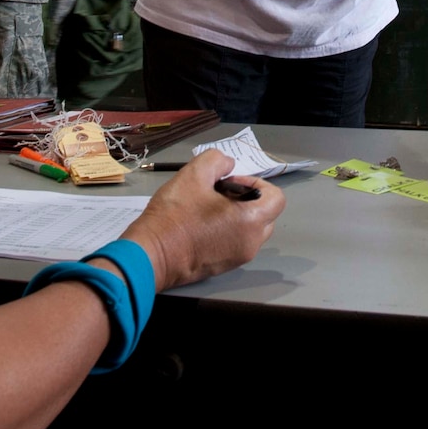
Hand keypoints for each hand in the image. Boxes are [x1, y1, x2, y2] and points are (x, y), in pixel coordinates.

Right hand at [120, 150, 284, 290]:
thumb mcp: (194, 174)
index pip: (276, 198)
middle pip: (265, 215)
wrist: (151, 254)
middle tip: (218, 193)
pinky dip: (227, 231)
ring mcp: (238, 258)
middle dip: (247, 200)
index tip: (231, 183)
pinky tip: (200, 224)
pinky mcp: (224, 267)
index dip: (256, 183)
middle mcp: (251, 243)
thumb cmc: (175, 215)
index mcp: (251, 220)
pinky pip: (236, 243)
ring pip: (251, 230)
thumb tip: (228, 165)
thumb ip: (217, 161)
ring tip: (207, 208)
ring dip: (237, 216)